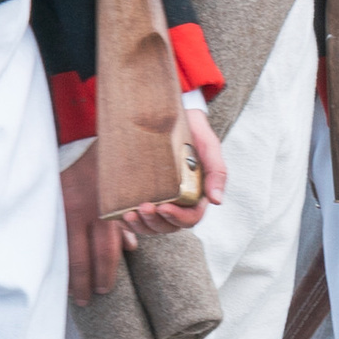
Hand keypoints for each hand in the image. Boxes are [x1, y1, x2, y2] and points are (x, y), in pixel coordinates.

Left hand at [59, 107, 228, 304]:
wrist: (168, 112)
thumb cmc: (192, 129)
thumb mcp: (209, 146)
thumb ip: (217, 171)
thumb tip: (217, 201)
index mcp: (197, 195)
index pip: (191, 218)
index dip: (178, 218)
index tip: (164, 207)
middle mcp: (178, 201)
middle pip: (169, 226)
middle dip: (155, 222)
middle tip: (143, 207)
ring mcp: (160, 200)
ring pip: (151, 226)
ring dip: (141, 226)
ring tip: (129, 214)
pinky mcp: (142, 194)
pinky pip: (136, 219)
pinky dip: (128, 224)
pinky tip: (121, 215)